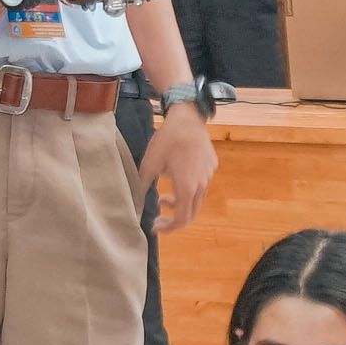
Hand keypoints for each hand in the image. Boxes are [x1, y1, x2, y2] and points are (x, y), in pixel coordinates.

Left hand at [141, 106, 215, 232]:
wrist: (187, 116)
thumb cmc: (167, 140)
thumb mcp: (149, 164)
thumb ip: (142, 187)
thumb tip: (134, 203)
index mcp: (187, 188)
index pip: (181, 219)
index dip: (168, 227)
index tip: (155, 226)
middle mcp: (202, 185)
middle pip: (191, 213)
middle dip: (173, 218)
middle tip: (157, 217)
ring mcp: (208, 175)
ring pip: (196, 199)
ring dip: (179, 203)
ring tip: (162, 195)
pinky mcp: (211, 165)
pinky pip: (201, 184)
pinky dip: (187, 189)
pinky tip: (175, 176)